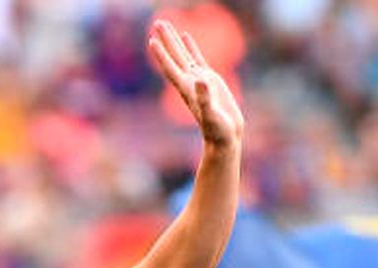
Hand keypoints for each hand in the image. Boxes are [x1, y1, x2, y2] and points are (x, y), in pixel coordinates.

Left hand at [148, 20, 243, 151]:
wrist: (225, 136)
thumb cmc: (217, 130)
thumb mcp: (211, 114)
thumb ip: (205, 98)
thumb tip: (201, 81)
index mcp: (187, 89)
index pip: (171, 69)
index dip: (161, 55)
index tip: (151, 40)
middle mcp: (189, 82)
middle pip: (174, 57)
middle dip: (166, 40)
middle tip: (158, 22)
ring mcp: (198, 79)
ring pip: (183, 54)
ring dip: (174, 40)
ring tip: (166, 24)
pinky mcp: (209, 79)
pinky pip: (197, 58)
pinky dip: (191, 47)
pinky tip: (185, 35)